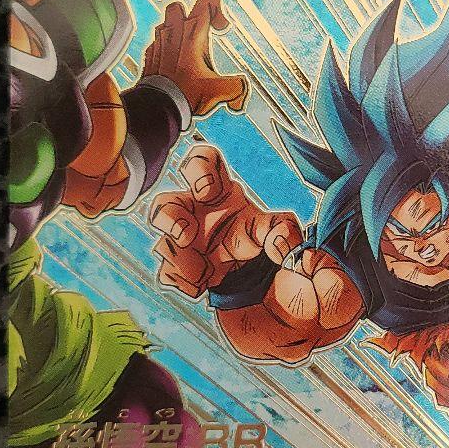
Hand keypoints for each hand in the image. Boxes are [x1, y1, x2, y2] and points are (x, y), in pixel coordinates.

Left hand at [142, 0, 247, 117]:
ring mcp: (159, 43)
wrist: (158, 106)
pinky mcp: (149, 55)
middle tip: (200, 33)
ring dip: (177, 31)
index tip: (221, 29)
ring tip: (188, 49)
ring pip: (165, 22)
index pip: (205, 2)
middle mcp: (174, 34)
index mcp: (193, 35)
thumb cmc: (187, 95)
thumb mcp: (220, 91)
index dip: (218, 10)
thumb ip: (238, 89)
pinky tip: (174, 64)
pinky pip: (157, 42)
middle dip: (191, 15)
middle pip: (179, 6)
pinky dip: (166, 48)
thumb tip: (240, 100)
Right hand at [150, 144, 301, 297]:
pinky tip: (201, 286)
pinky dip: (183, 283)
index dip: (198, 169)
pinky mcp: (183, 271)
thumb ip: (285, 231)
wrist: (257, 283)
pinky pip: (168, 275)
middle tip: (186, 235)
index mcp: (220, 193)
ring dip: (182, 261)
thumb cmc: (261, 241)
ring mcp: (185, 245)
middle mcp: (196, 215)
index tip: (206, 192)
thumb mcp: (280, 232)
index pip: (201, 161)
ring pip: (163, 245)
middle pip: (164, 203)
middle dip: (169, 218)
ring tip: (204, 272)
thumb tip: (280, 243)